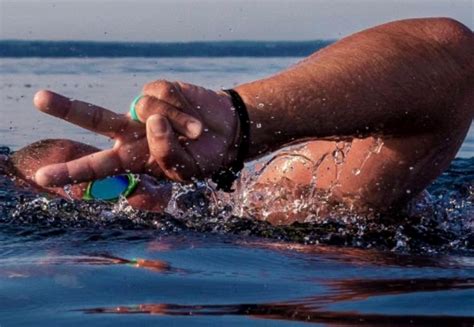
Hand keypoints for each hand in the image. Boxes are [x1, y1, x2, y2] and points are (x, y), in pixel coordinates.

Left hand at [33, 80, 237, 185]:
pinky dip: (182, 111)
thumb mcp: (185, 172)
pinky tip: (193, 118)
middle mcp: (132, 132)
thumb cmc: (202, 158)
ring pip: (143, 110)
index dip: (73, 172)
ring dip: (175, 126)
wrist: (227, 133)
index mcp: (133, 159)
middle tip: (39, 100)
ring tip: (195, 134)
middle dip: (67, 110)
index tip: (45, 177)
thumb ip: (166, 157)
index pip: (99, 166)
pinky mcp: (159, 89)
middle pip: (95, 119)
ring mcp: (144, 110)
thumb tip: (151, 121)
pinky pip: (163, 97)